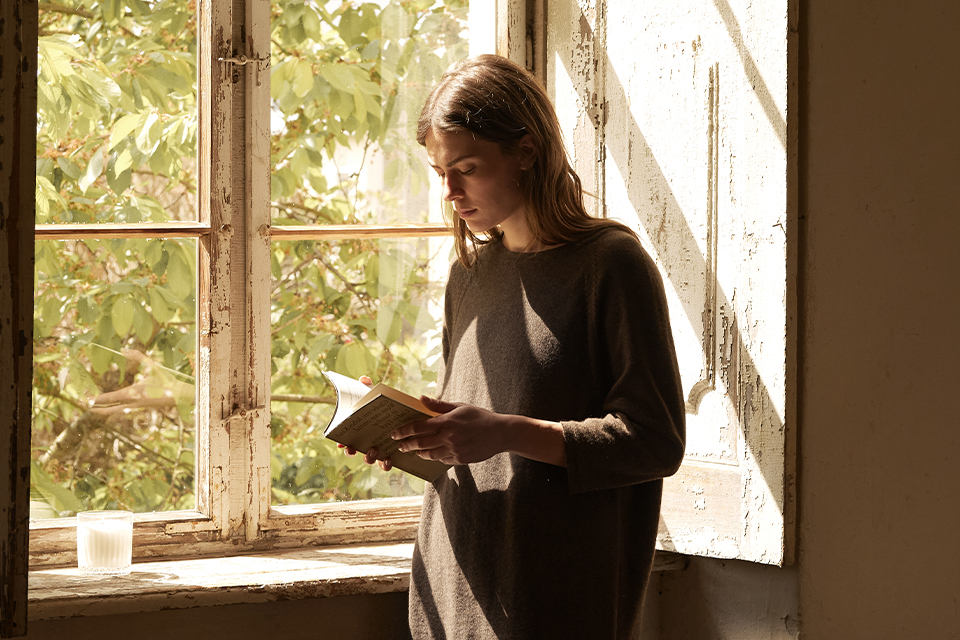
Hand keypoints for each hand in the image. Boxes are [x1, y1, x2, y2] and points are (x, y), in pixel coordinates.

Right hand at [338, 375, 392, 471]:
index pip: (346, 438)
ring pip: (370, 459)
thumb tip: (364, 380)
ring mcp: (378, 450)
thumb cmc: (384, 406)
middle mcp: (366, 441)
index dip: (342, 443)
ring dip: (369, 458)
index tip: (341, 443)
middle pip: (354, 451)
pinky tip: (389, 459)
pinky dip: (386, 465)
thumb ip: (368, 387)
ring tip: (374, 450)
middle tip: (354, 448)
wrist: (405, 414)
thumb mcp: (376, 396)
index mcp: (359, 430)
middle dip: (352, 452)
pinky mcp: (391, 455)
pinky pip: (386, 465)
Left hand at [389, 397, 509, 464]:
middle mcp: (449, 437)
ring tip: (414, 451)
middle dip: (407, 445)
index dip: (404, 431)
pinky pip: (442, 460)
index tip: (395, 433)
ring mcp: (454, 450)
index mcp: (447, 421)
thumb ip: (439, 405)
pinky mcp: (460, 459)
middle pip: (420, 443)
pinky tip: (431, 454)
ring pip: (430, 454)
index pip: (418, 427)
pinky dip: (435, 457)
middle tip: (400, 445)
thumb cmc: (480, 417)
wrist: (501, 433)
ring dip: (419, 453)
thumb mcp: (460, 406)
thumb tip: (421, 399)